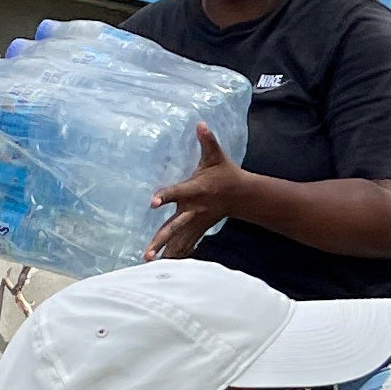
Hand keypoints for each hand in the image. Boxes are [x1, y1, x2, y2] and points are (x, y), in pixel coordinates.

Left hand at [146, 126, 254, 259]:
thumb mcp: (217, 155)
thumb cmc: (225, 173)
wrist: (242, 195)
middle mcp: (194, 209)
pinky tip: (162, 265)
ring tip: (148, 262)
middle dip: (161, 239)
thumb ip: (208, 141)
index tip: (152, 202)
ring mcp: (196, 221)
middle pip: (175, 226)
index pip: (178, 192)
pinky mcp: (198, 228)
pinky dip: (176, 254)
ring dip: (166, 251)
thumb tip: (200, 124)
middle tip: (148, 253)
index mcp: (196, 190)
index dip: (165, 196)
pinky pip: (185, 243)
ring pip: (179, 239)